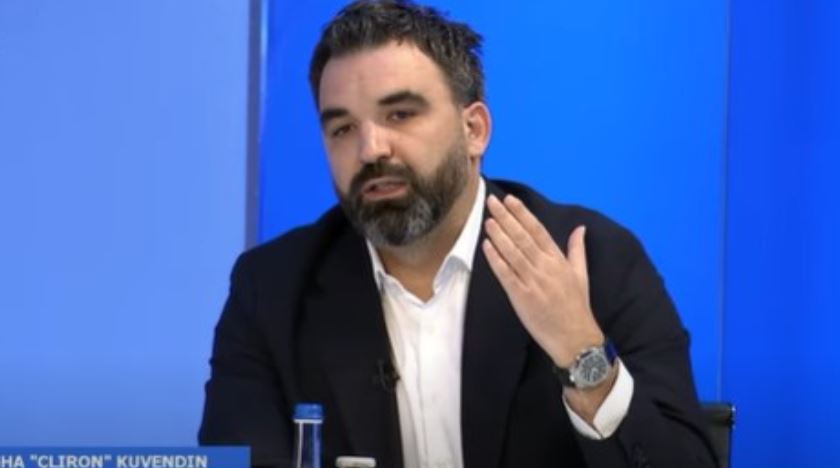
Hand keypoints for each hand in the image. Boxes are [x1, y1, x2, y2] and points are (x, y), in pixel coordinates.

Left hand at [482, 194, 604, 367]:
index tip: (510, 200)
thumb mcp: (581, 275)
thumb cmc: (577, 307)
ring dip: (499, 235)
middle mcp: (545, 268)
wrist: (575, 338)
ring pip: (513, 253)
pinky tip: (487, 246)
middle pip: (522, 237)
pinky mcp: (522, 297)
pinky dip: (496, 260)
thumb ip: (577, 250)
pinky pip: (506, 275)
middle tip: (492, 202)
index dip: (522, 214)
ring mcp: (533, 282)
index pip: (538, 230)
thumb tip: (580, 228)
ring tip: (487, 220)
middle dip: (506, 218)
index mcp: (559, 261)